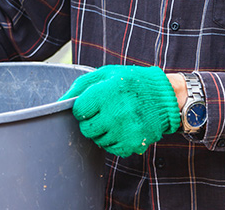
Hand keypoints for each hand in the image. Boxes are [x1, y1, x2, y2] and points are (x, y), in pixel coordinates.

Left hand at [59, 65, 180, 156]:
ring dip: (103, 132)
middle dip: (91, 122)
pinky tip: (123, 129)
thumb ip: (80, 87)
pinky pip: (112, 149)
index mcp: (107, 92)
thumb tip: (58, 102)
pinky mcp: (134, 142)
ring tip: (116, 119)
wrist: (166, 96)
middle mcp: (117, 113)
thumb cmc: (131, 82)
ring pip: (98, 140)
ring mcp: (126, 130)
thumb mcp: (105, 74)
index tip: (92, 104)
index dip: (83, 108)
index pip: (78, 111)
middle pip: (86, 129)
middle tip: (103, 113)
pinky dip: (114, 141)